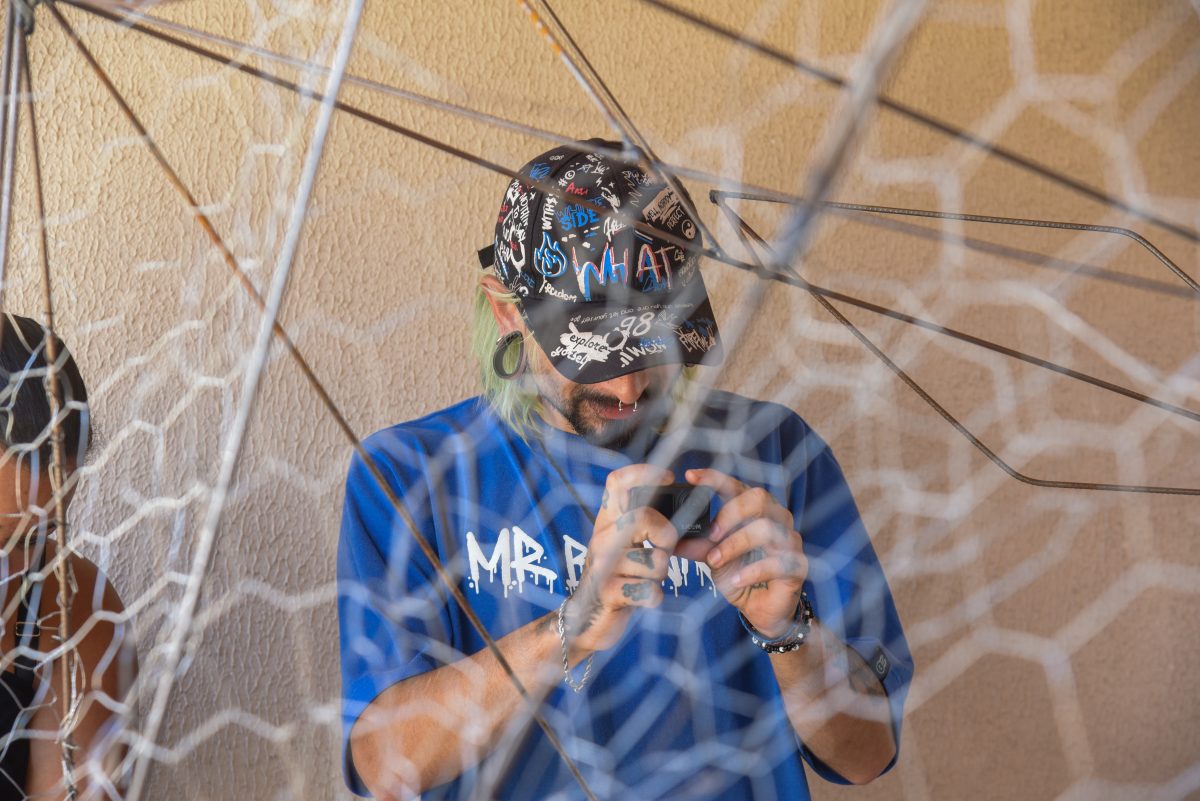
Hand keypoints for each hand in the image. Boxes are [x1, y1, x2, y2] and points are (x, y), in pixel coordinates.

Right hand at [564, 464, 678, 653]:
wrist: (586, 619)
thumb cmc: (616, 577)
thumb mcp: (627, 547)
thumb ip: (649, 530)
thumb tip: (688, 522)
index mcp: (607, 521)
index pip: (616, 483)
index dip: (643, 473)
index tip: (667, 477)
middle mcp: (602, 537)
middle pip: (642, 518)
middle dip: (665, 536)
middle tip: (663, 550)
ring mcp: (602, 565)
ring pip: (653, 561)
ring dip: (660, 575)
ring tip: (646, 579)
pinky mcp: (608, 592)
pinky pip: (648, 590)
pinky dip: (653, 597)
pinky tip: (642, 598)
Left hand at [682, 468, 807, 638]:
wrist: (762, 609)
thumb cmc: (741, 575)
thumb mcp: (714, 558)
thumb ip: (697, 545)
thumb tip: (671, 536)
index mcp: (755, 510)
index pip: (737, 485)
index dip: (714, 478)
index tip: (690, 476)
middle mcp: (776, 518)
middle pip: (758, 498)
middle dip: (730, 513)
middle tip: (711, 534)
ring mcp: (789, 541)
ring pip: (766, 529)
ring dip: (735, 544)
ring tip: (715, 561)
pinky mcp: (797, 565)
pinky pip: (776, 562)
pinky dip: (751, 571)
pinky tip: (737, 580)